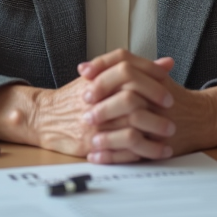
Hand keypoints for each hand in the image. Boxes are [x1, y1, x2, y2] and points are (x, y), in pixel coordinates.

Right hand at [31, 59, 174, 161]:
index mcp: (101, 79)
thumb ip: (135, 69)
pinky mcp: (91, 143)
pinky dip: (142, 152)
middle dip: (156, 111)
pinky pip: (122, 150)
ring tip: (169, 138)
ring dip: (154, 134)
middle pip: (134, 101)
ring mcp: (94, 122)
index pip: (131, 72)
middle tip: (172, 116)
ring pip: (131, 128)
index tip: (169, 92)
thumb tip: (167, 64)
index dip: (153, 82)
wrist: (44, 117)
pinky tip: (156, 152)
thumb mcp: (100, 76)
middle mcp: (97, 100)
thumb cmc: (75, 97)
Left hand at [80, 52, 216, 162]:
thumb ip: (121, 71)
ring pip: (130, 127)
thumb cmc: (172, 97)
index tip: (83, 74)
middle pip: (126, 95)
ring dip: (107, 134)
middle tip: (86, 112)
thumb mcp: (152, 77)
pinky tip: (97, 155)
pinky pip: (134, 152)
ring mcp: (160, 121)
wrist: (204, 118)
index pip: (124, 62)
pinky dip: (113, 155)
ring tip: (91, 138)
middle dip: (103, 104)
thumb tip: (86, 68)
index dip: (101, 66)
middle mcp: (157, 97)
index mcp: (152, 76)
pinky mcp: (161, 144)